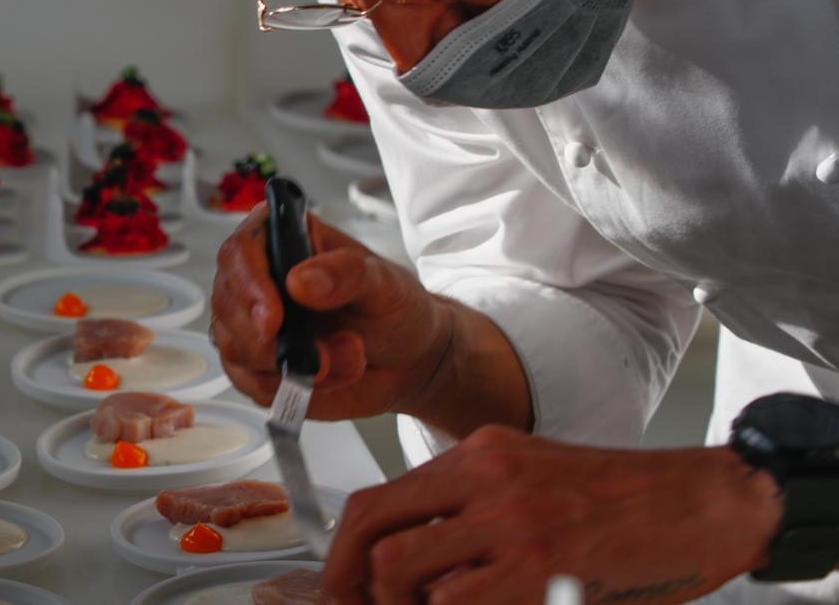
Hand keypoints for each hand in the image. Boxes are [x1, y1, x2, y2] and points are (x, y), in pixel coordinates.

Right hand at [210, 204, 451, 420]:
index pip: (240, 250)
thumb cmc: (393, 309)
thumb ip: (346, 275)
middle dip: (272, 340)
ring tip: (347, 356)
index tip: (273, 318)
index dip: (248, 284)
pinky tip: (332, 376)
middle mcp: (258, 280)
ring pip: (236, 349)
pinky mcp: (257, 367)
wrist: (408, 361)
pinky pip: (253, 384)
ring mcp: (252, 326)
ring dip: (293, 365)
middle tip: (323, 354)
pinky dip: (295, 387)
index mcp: (283, 241)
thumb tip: (300, 281)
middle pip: (227, 304)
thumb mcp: (384, 282)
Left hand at [322, 426, 782, 603]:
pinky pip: (455, 604)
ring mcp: (511, 523)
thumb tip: (401, 558)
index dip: (343, 554)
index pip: (375, 501)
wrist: (702, 504)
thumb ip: (466, 506)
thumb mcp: (529, 476)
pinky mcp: (539, 568)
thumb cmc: (621, 500)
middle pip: (374, 535)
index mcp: (478, 453)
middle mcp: (485, 478)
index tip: (341, 588)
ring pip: (403, 574)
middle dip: (354, 587)